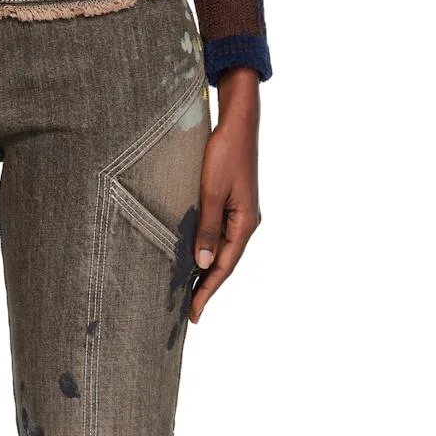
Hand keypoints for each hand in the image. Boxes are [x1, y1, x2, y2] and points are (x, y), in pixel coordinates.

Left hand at [191, 66, 261, 323]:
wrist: (238, 122)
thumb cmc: (224, 152)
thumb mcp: (211, 191)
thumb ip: (207, 228)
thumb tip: (204, 264)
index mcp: (246, 223)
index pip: (225, 266)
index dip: (208, 291)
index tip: (193, 312)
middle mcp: (246, 223)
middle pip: (225, 264)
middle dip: (207, 288)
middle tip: (188, 313)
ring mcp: (241, 215)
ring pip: (223, 253)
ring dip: (207, 274)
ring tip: (188, 295)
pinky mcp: (233, 207)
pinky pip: (220, 239)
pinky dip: (208, 255)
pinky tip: (195, 263)